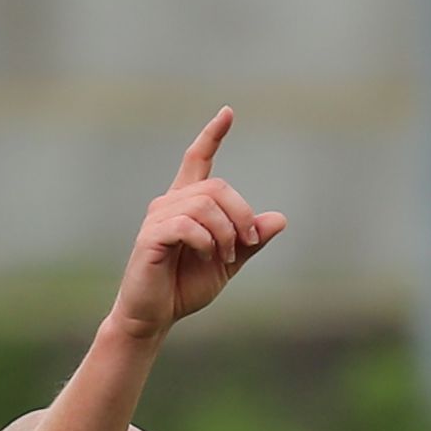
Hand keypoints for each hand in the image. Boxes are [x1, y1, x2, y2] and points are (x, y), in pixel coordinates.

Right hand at [106, 110, 286, 343]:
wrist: (154, 317)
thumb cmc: (184, 288)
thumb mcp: (228, 263)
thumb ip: (250, 241)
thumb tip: (280, 219)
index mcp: (186, 204)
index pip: (197, 159)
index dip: (212, 135)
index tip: (228, 113)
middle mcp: (169, 204)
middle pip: (216, 187)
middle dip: (241, 214)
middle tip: (247, 244)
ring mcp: (157, 219)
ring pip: (204, 204)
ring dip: (226, 232)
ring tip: (226, 257)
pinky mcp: (150, 237)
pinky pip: (187, 224)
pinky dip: (206, 241)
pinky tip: (207, 257)